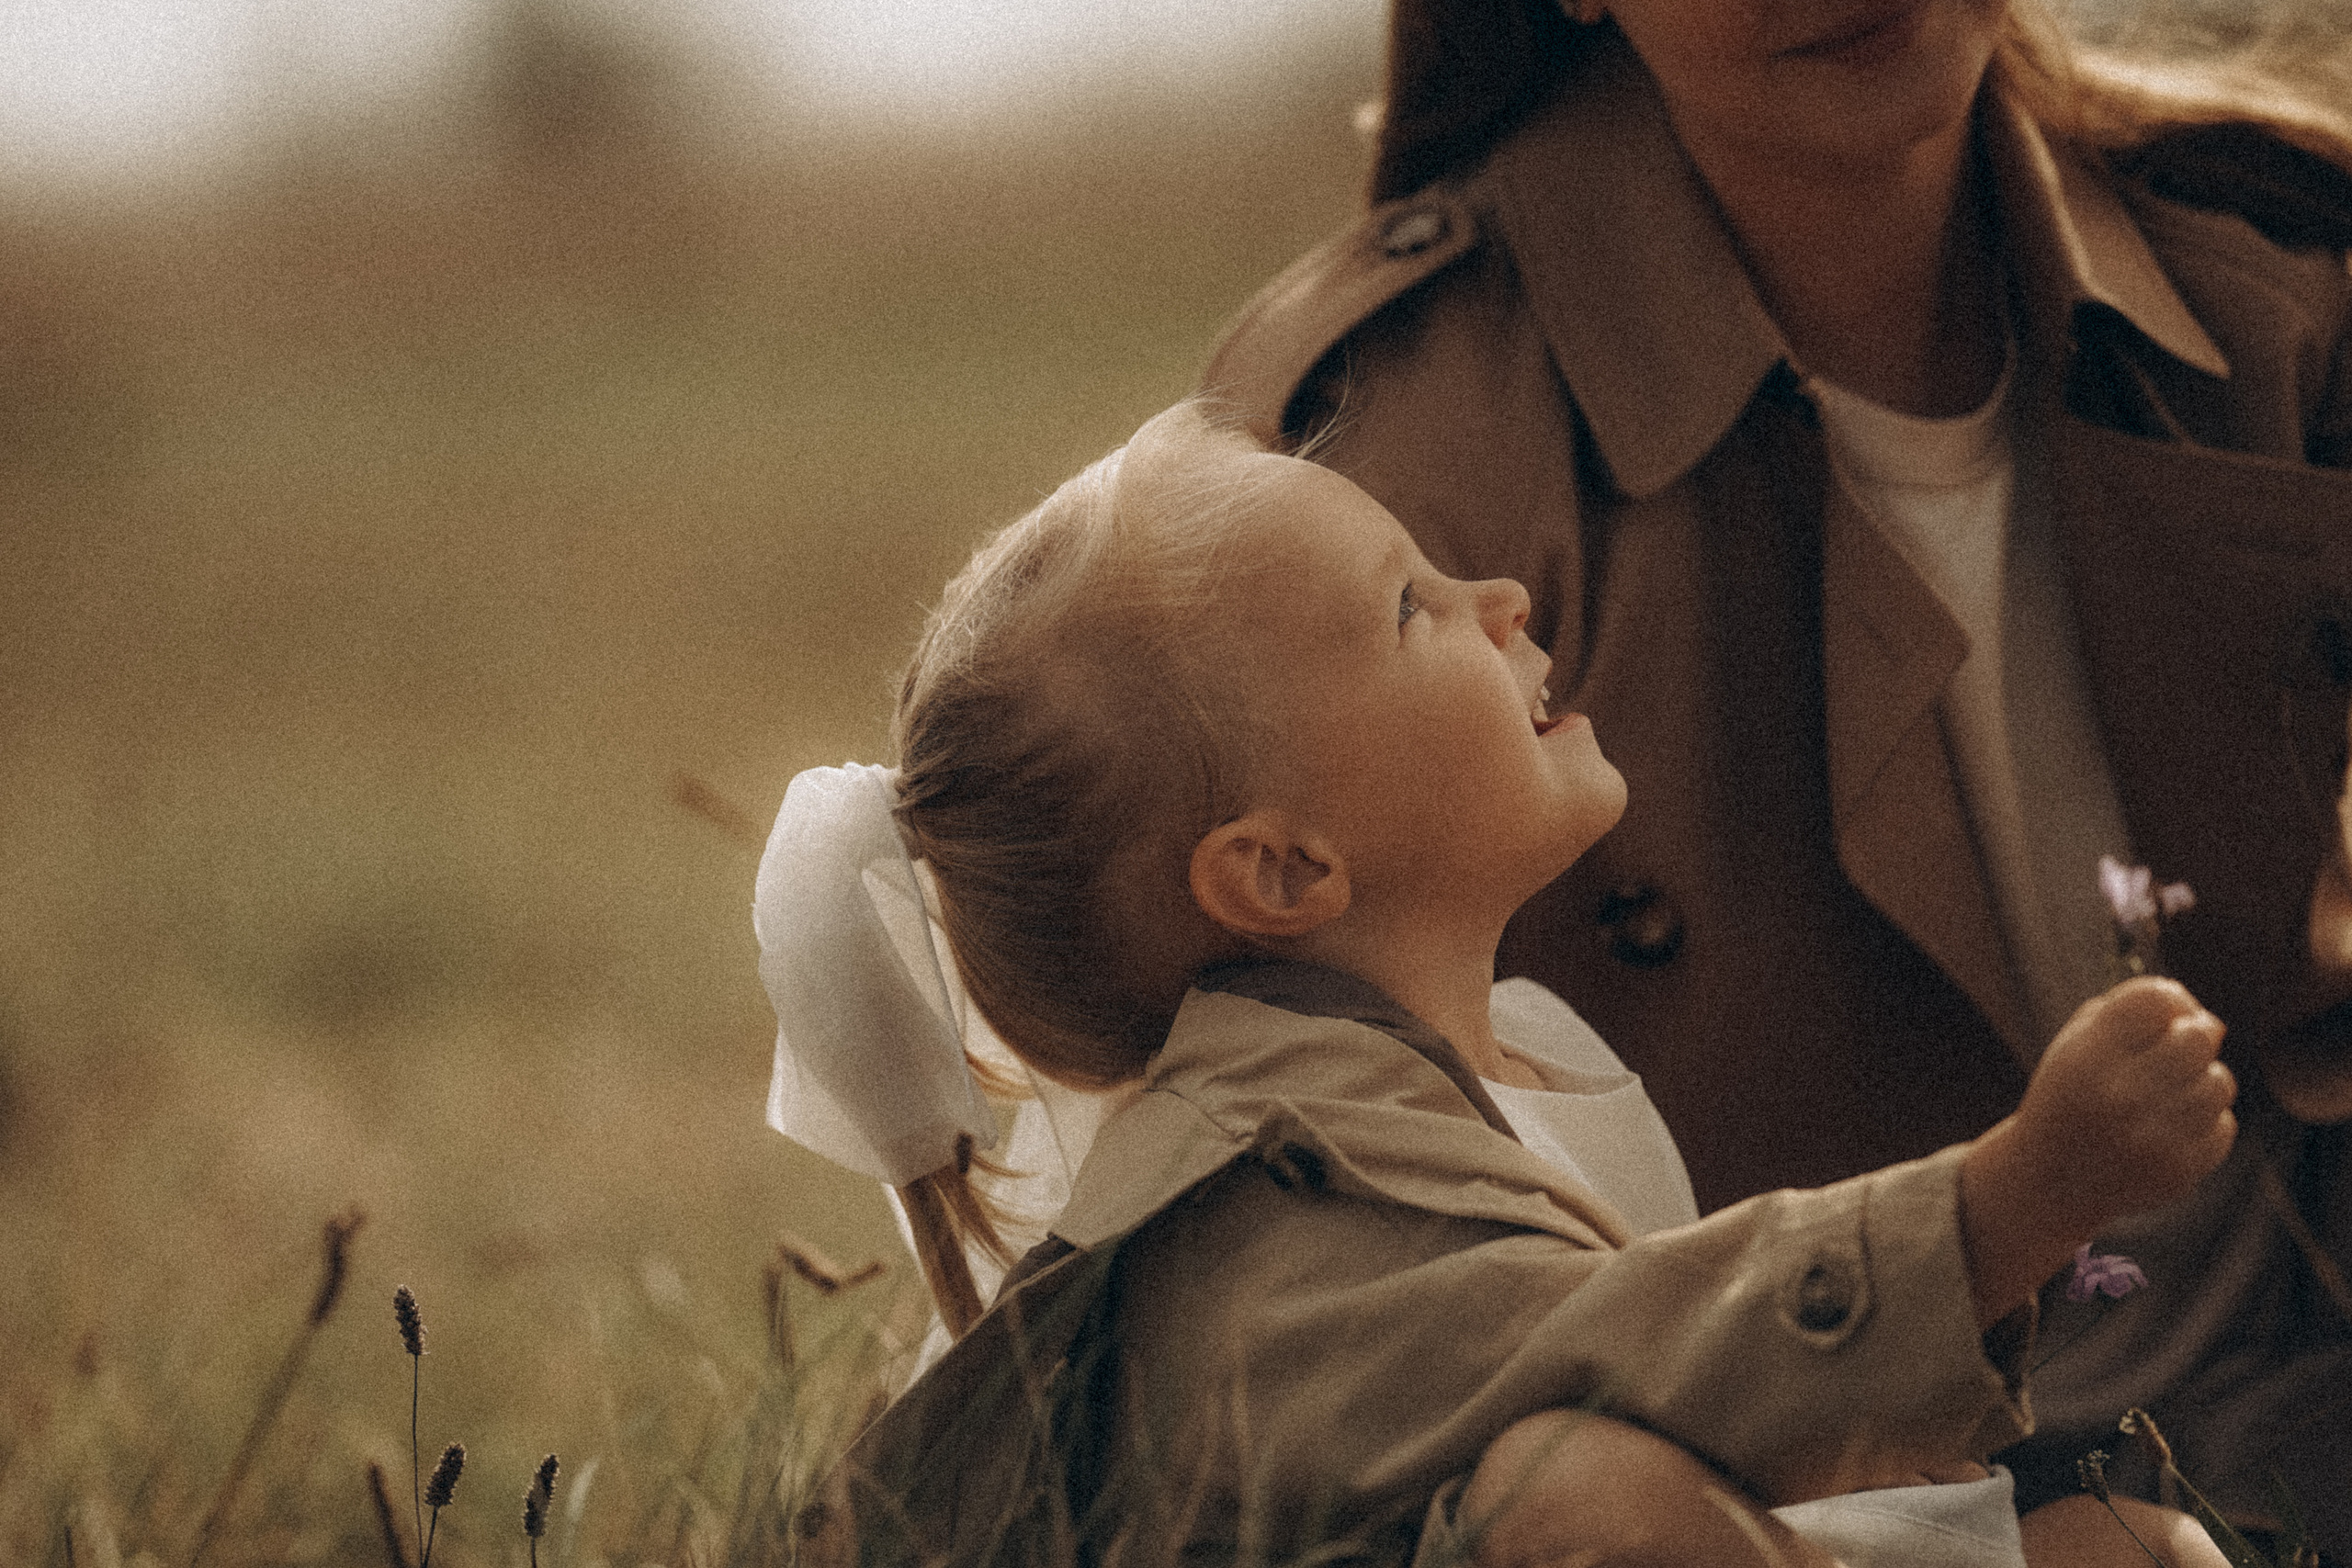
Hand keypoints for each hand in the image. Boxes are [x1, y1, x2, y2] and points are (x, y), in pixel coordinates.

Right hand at [1957, 977, 2234, 1323]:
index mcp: (2084, 1060)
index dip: (2171, 998)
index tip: (2163, 1013)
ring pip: (2219, 1081)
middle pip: (2197, 1036)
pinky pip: (2222, 1126)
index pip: (2156, 1000)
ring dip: (2202, 1078)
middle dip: (2194, 1034)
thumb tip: (2210, 1022)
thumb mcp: (2074, 1046)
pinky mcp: (2178, 1172)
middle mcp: (2119, 1099)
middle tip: (2177, 1048)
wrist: (2050, 1181)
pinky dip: (2204, 1121)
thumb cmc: (2071, 1097)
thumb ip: (2129, 1014)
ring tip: (2173, 1090)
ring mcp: (2152, 1140)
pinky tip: (2172, 1126)